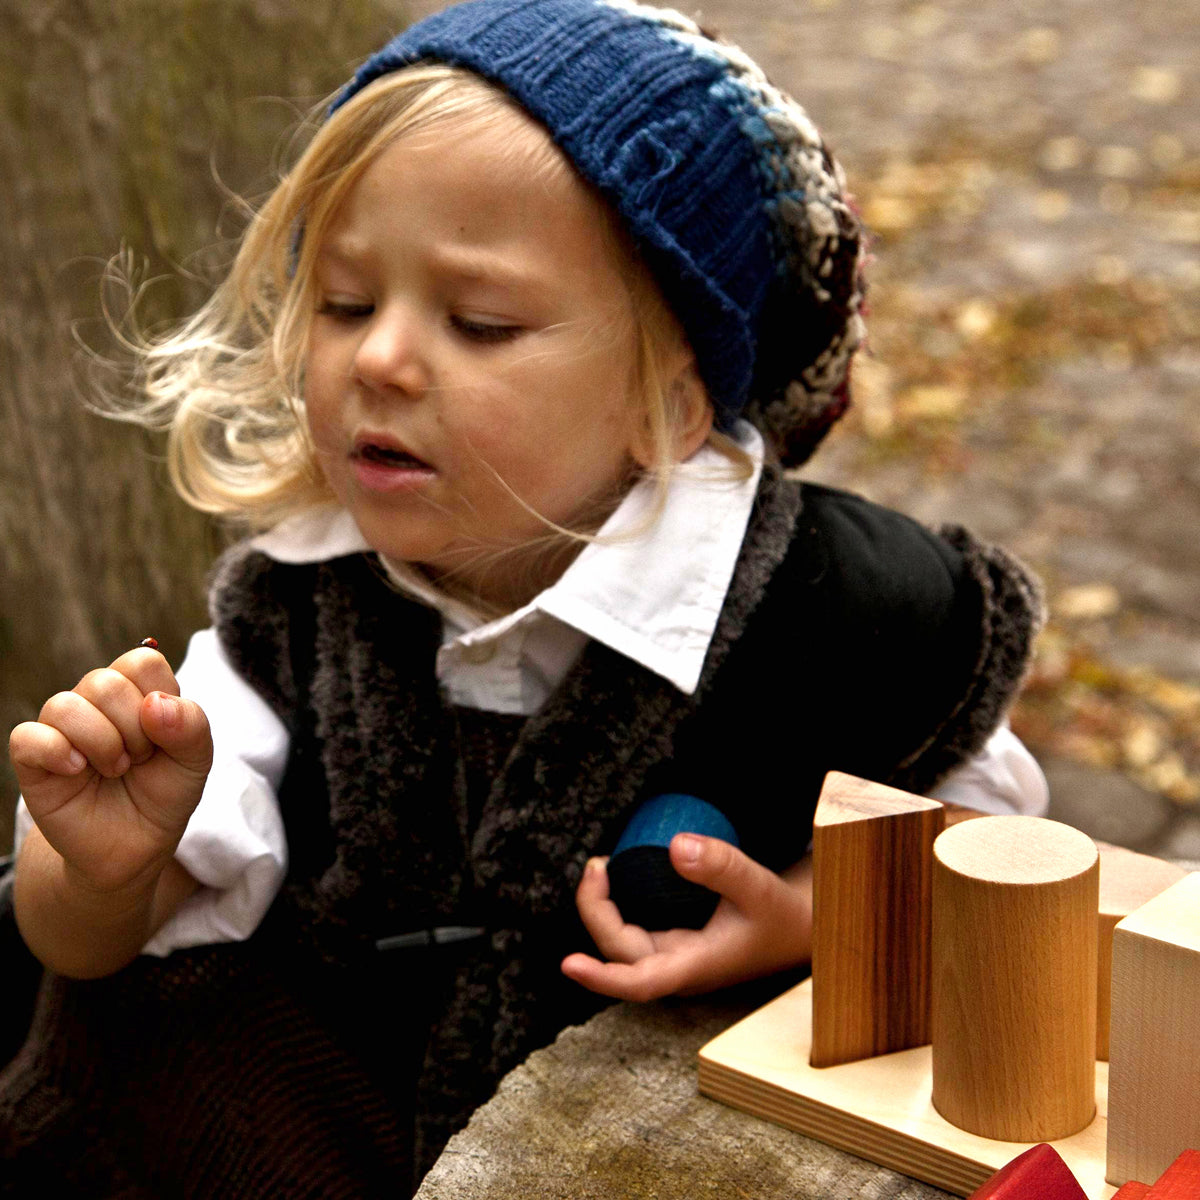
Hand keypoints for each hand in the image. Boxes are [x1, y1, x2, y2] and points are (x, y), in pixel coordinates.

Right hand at [9, 645, 212, 893]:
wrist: (135, 846)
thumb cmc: (164, 794)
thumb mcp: (195, 760)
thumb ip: (190, 725)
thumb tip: (155, 704)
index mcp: (137, 692)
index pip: (143, 661)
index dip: (159, 699)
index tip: (164, 736)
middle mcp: (96, 702)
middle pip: (105, 682)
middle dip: (133, 729)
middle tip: (139, 760)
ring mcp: (62, 728)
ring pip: (65, 705)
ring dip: (101, 744)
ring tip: (115, 770)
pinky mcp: (33, 760)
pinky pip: (28, 737)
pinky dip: (58, 753)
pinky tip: (78, 772)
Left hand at [561, 835, 812, 1001]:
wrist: (796, 927)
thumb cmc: (778, 914)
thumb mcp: (758, 886)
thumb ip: (721, 866)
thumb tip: (675, 845)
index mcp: (694, 967)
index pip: (639, 982)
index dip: (601, 977)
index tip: (568, 963)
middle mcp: (676, 966)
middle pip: (618, 951)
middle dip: (595, 911)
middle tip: (597, 865)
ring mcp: (671, 956)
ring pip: (620, 941)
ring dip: (601, 908)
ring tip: (601, 866)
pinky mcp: (671, 942)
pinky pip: (632, 929)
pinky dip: (617, 904)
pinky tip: (617, 874)